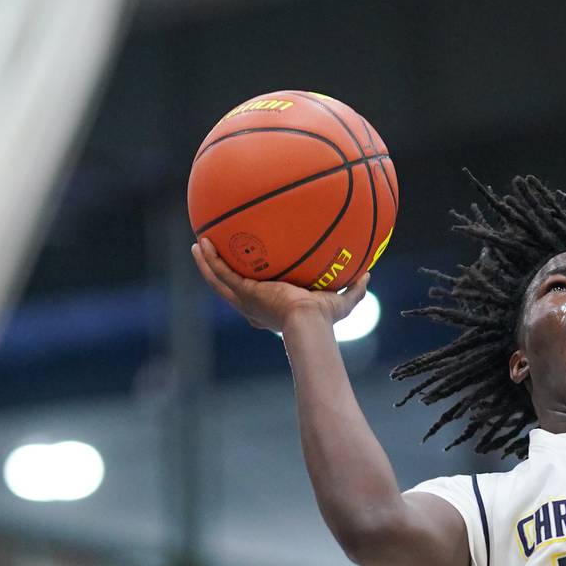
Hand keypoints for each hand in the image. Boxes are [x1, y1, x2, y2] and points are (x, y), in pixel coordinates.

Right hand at [191, 236, 370, 334]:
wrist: (308, 322)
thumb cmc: (325, 320)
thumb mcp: (343, 302)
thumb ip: (355, 288)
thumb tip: (368, 273)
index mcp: (274, 309)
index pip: (259, 299)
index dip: (251, 287)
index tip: (250, 272)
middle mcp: (256, 307)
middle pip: (231, 289)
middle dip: (221, 272)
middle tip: (214, 254)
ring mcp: (246, 301)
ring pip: (218, 282)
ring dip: (206, 263)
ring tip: (198, 244)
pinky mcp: (243, 293)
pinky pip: (220, 274)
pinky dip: (209, 260)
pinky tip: (201, 243)